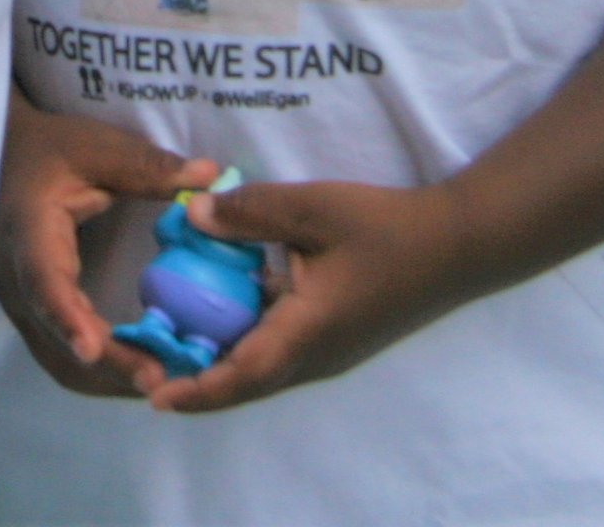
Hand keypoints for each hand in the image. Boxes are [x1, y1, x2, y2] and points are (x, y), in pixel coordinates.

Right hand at [0, 100, 217, 399]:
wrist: (5, 157)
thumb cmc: (51, 149)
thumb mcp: (98, 147)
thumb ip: (147, 166)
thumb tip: (208, 177)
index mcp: (30, 230)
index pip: (43, 280)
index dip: (65, 317)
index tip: (91, 349)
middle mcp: (16, 276)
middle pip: (53, 336)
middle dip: (105, 364)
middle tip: (159, 379)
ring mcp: (21, 300)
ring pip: (54, 357)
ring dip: (103, 377)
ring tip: (160, 380)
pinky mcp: (33, 311)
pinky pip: (59, 354)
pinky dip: (96, 371)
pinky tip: (138, 366)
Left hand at [152, 179, 476, 415]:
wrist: (455, 245)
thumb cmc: (387, 227)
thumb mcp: (314, 208)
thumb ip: (250, 212)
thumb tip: (189, 214)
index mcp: (307, 331)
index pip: (242, 375)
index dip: (197, 390)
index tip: (156, 396)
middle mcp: (315, 356)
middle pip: (245, 382)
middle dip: (196, 382)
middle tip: (148, 367)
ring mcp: (327, 352)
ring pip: (262, 368)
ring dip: (219, 362)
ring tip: (173, 341)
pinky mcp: (334, 338)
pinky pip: (280, 350)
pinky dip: (245, 340)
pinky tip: (223, 305)